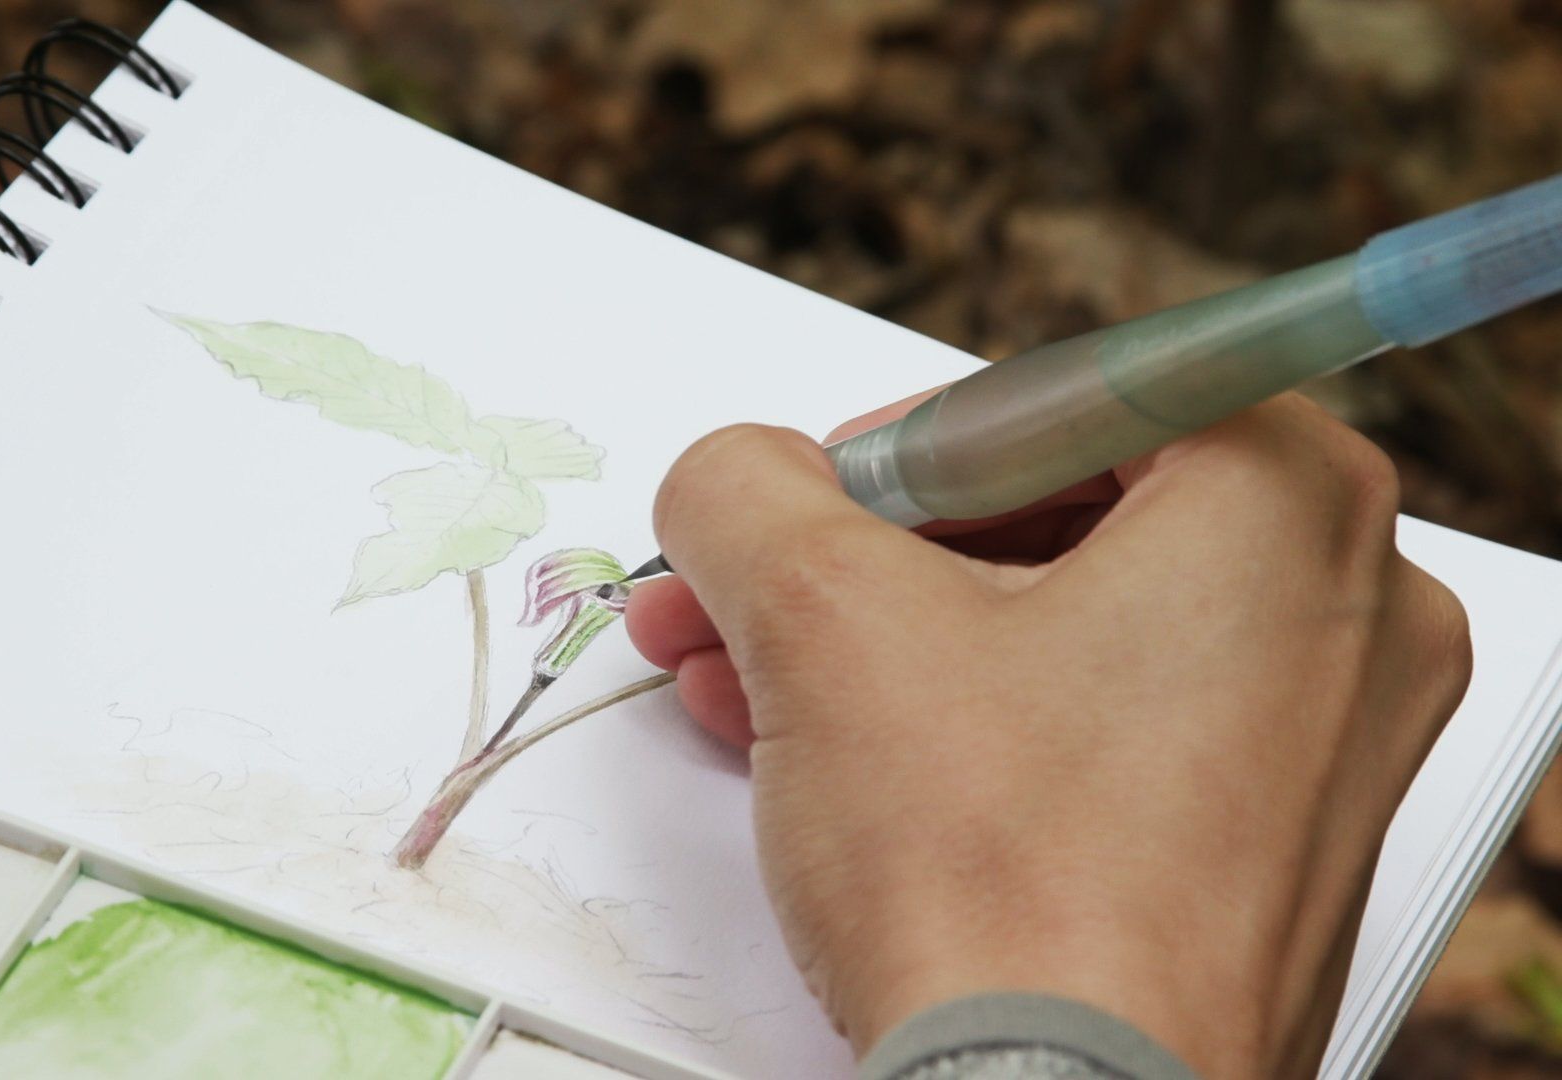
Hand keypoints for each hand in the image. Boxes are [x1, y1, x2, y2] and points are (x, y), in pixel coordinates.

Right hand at [625, 394, 1470, 1078]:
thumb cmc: (1003, 883)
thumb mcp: (816, 615)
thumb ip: (747, 489)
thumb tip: (732, 478)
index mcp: (1284, 498)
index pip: (1042, 402)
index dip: (883, 452)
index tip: (801, 504)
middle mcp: (1342, 609)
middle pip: (1044, 518)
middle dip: (857, 563)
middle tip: (748, 589)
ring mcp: (1318, 740)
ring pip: (1054, 633)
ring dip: (880, 646)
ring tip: (749, 682)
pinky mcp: (1266, 846)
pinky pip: (1092, 732)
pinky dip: (960, 727)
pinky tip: (831, 757)